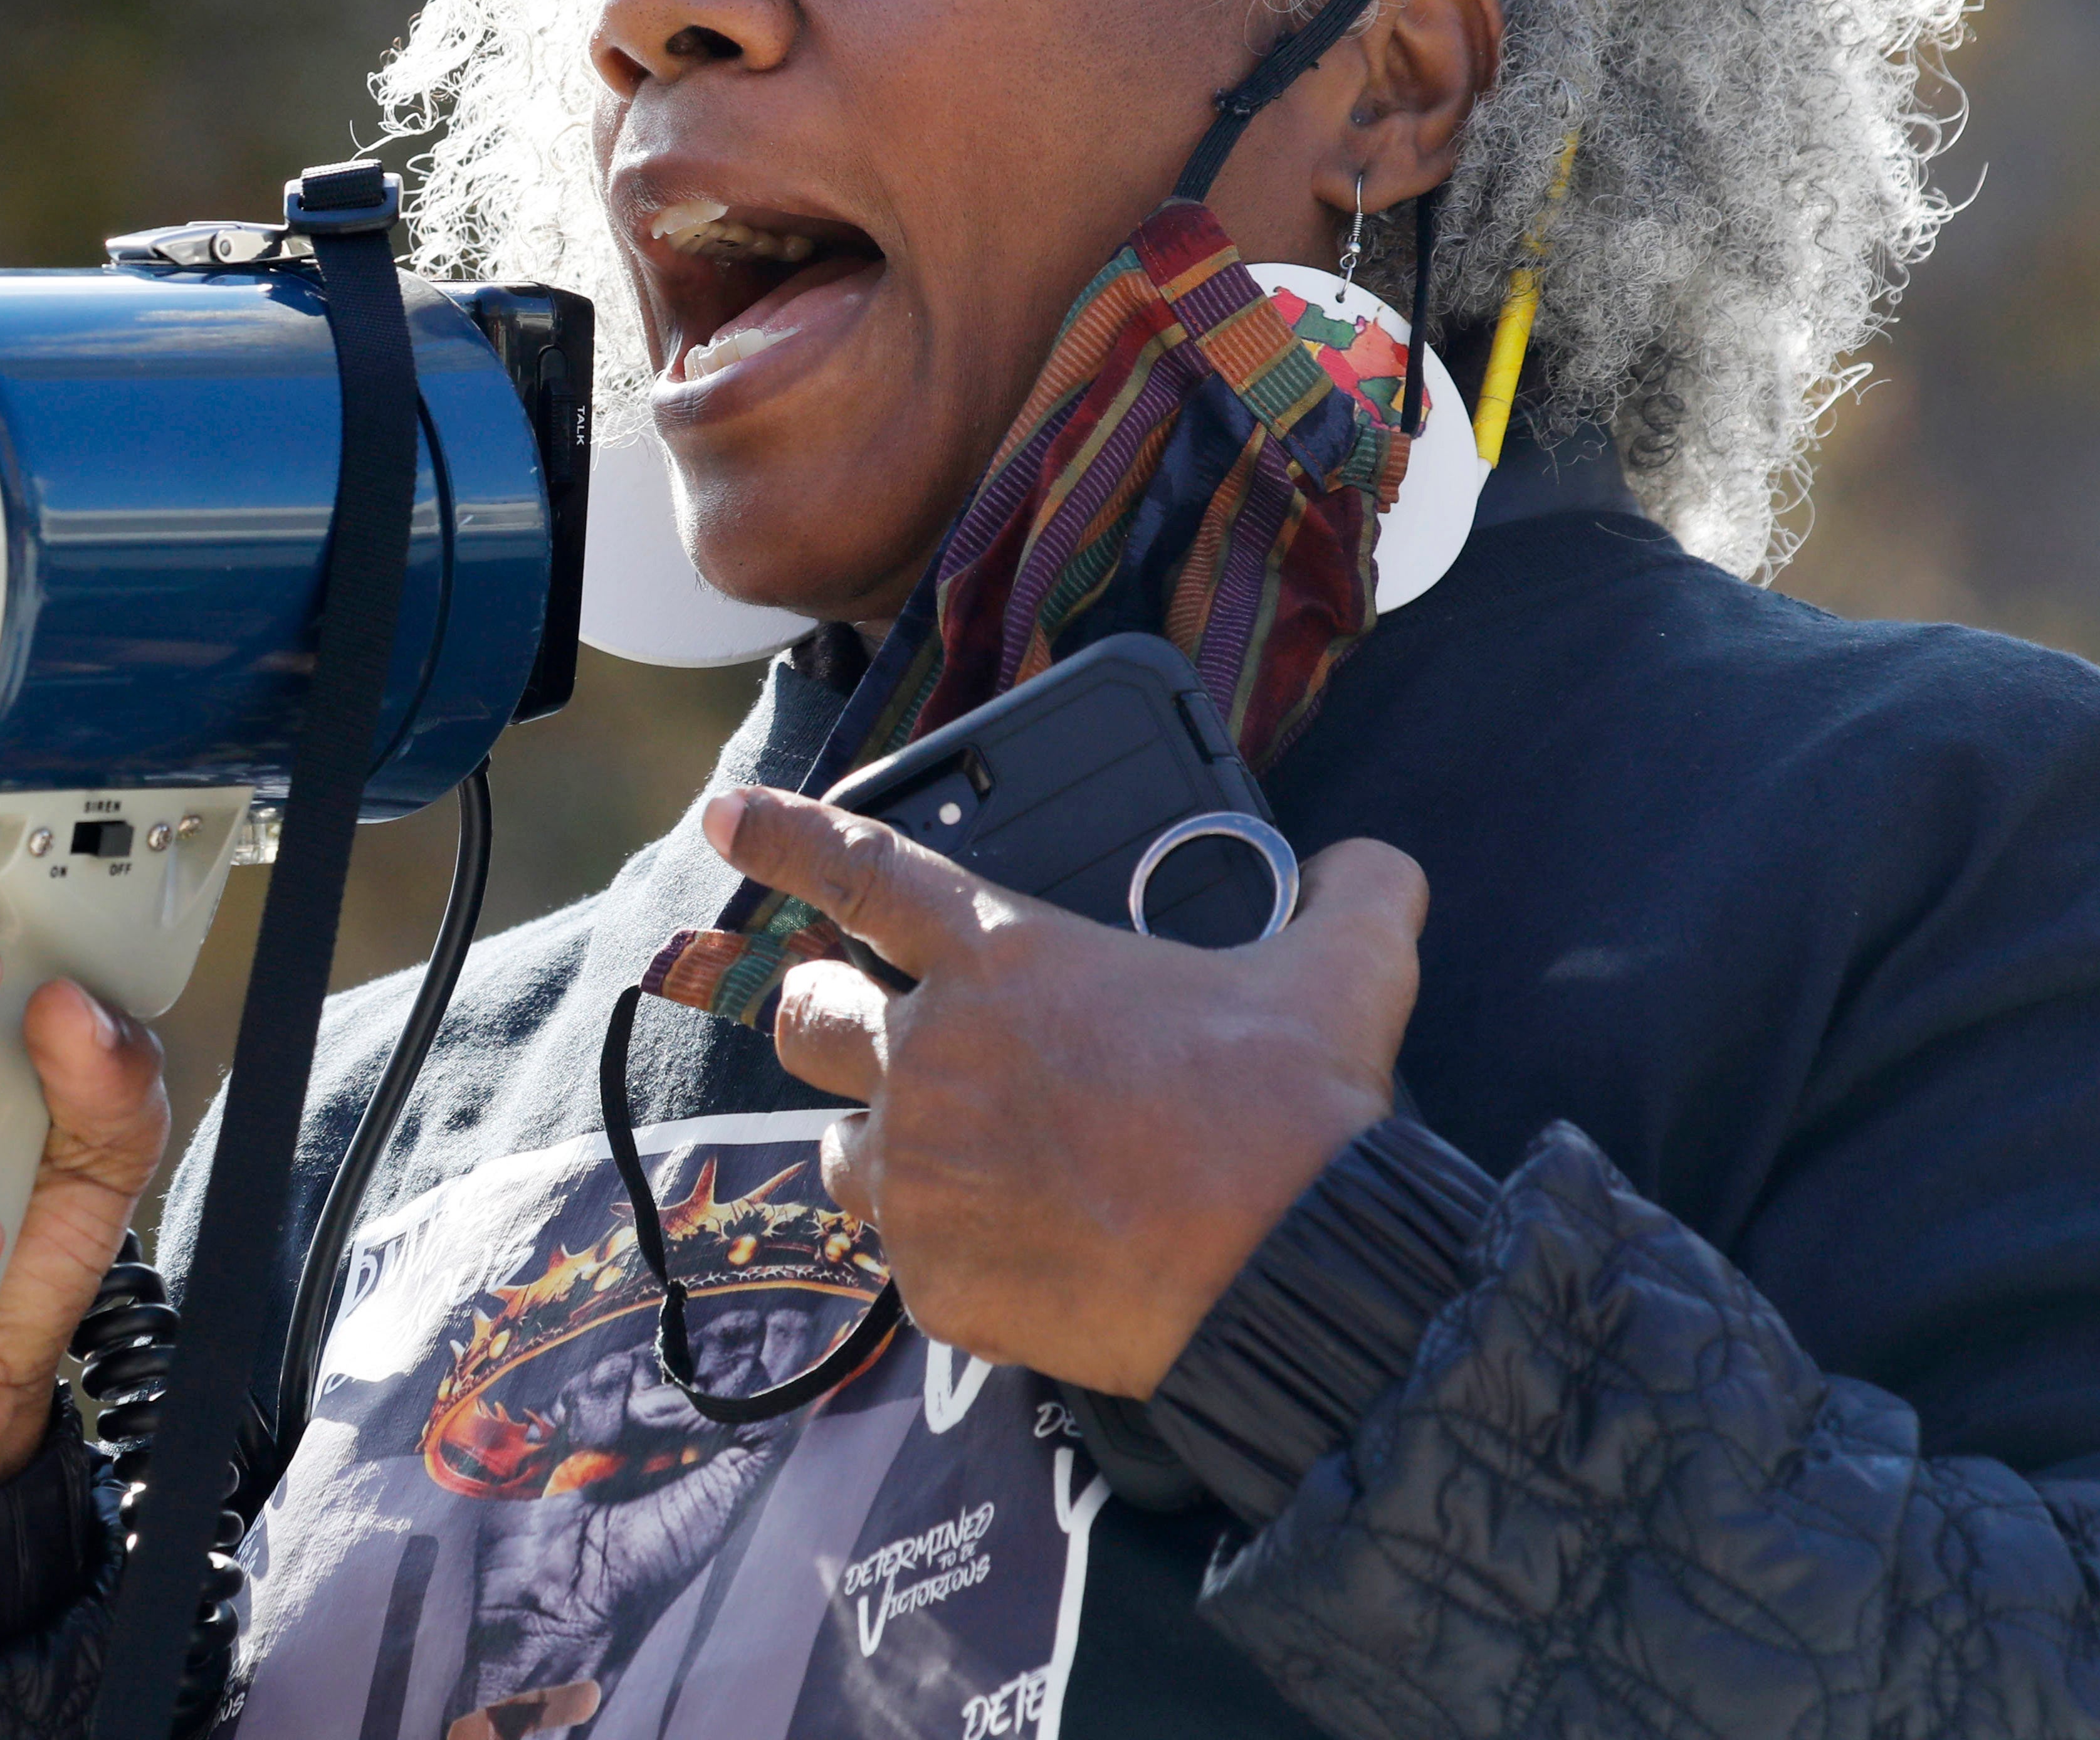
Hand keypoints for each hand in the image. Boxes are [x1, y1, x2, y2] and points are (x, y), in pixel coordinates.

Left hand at [708, 786, 1425, 1396]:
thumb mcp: (1347, 971)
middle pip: (808, 1017)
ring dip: (886, 1147)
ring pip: (839, 1150)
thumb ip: (1353, 892)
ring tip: (968, 1167)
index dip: (782, 835)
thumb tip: (1373, 868)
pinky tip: (1023, 1259)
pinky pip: (905, 1261)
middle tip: (902, 1046)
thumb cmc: (1298, 1116)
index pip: (861, 871)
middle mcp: (934, 1056)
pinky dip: (951, 1256)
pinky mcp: (934, 1282)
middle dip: (837, 1020)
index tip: (726, 818)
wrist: (1295, 1279)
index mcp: (1004, 958)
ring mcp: (922, 1174)